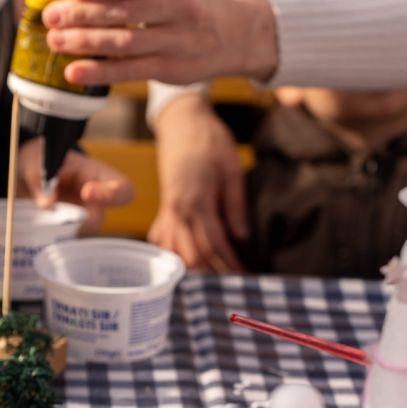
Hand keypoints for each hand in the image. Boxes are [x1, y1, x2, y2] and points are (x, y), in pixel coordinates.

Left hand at [17, 137, 132, 235]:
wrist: (25, 174)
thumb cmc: (40, 160)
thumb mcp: (35, 160)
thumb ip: (39, 176)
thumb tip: (46, 204)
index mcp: (97, 176)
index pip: (123, 189)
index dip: (111, 195)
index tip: (87, 192)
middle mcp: (94, 202)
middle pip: (97, 220)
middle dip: (74, 221)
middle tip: (54, 216)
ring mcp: (79, 220)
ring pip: (76, 234)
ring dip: (55, 229)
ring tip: (37, 218)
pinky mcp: (63, 232)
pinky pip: (60, 241)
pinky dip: (46, 237)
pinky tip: (34, 230)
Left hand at [41, 0, 276, 85]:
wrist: (237, 36)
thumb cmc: (191, 5)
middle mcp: (181, 9)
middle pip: (125, 12)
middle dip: (82, 14)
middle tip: (52, 16)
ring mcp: (178, 42)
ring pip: (124, 43)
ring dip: (85, 43)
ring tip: (56, 40)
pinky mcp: (171, 70)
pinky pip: (130, 72)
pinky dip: (99, 72)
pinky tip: (74, 71)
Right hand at [148, 95, 246, 271]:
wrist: (183, 122)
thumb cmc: (211, 140)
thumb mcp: (232, 168)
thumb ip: (235, 205)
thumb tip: (241, 238)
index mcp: (197, 198)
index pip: (213, 242)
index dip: (228, 263)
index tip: (244, 276)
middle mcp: (177, 208)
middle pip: (193, 254)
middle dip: (213, 273)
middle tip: (233, 285)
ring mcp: (167, 209)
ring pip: (175, 251)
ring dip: (193, 268)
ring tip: (214, 279)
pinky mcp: (164, 207)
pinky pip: (163, 240)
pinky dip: (174, 255)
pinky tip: (188, 263)